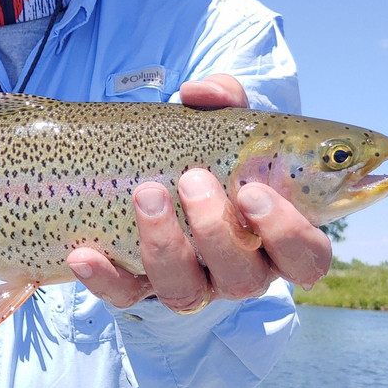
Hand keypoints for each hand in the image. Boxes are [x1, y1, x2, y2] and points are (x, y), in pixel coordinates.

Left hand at [67, 74, 331, 310]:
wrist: (146, 170)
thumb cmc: (203, 149)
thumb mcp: (219, 121)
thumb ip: (222, 97)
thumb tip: (198, 92)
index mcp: (273, 236)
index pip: (305, 256)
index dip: (290, 234)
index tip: (254, 191)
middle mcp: (236, 268)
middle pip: (245, 278)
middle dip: (217, 230)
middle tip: (193, 179)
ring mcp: (188, 283)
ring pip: (185, 292)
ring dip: (165, 244)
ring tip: (146, 193)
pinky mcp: (136, 288)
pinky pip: (123, 296)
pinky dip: (103, 278)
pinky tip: (81, 252)